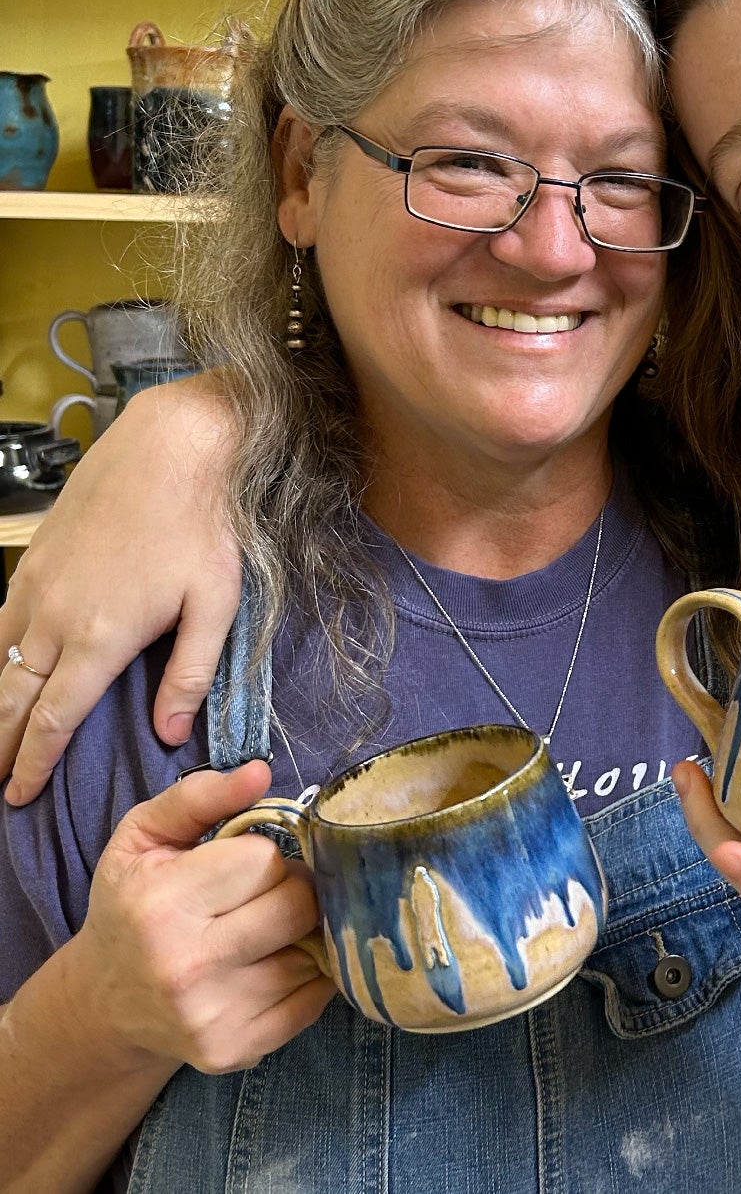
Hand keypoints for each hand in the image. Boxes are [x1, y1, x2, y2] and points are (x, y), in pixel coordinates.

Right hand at [0, 375, 240, 803]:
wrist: (170, 449)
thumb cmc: (203, 527)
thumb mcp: (216, 606)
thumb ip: (189, 675)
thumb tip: (167, 733)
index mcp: (98, 640)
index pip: (53, 720)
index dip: (33, 763)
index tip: (18, 796)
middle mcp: (54, 618)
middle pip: (11, 699)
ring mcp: (36, 585)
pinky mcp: (33, 558)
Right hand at [66, 761, 333, 1075]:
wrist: (105, 1001)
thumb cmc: (133, 905)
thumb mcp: (144, 838)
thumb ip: (199, 796)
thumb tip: (260, 771)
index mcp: (162, 905)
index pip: (267, 859)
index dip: (265, 855)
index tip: (243, 865)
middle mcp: (187, 967)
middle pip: (300, 906)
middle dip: (293, 890)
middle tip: (266, 895)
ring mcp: (214, 1016)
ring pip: (313, 950)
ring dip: (302, 934)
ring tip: (265, 930)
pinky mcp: (236, 1050)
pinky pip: (315, 997)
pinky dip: (309, 975)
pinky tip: (272, 964)